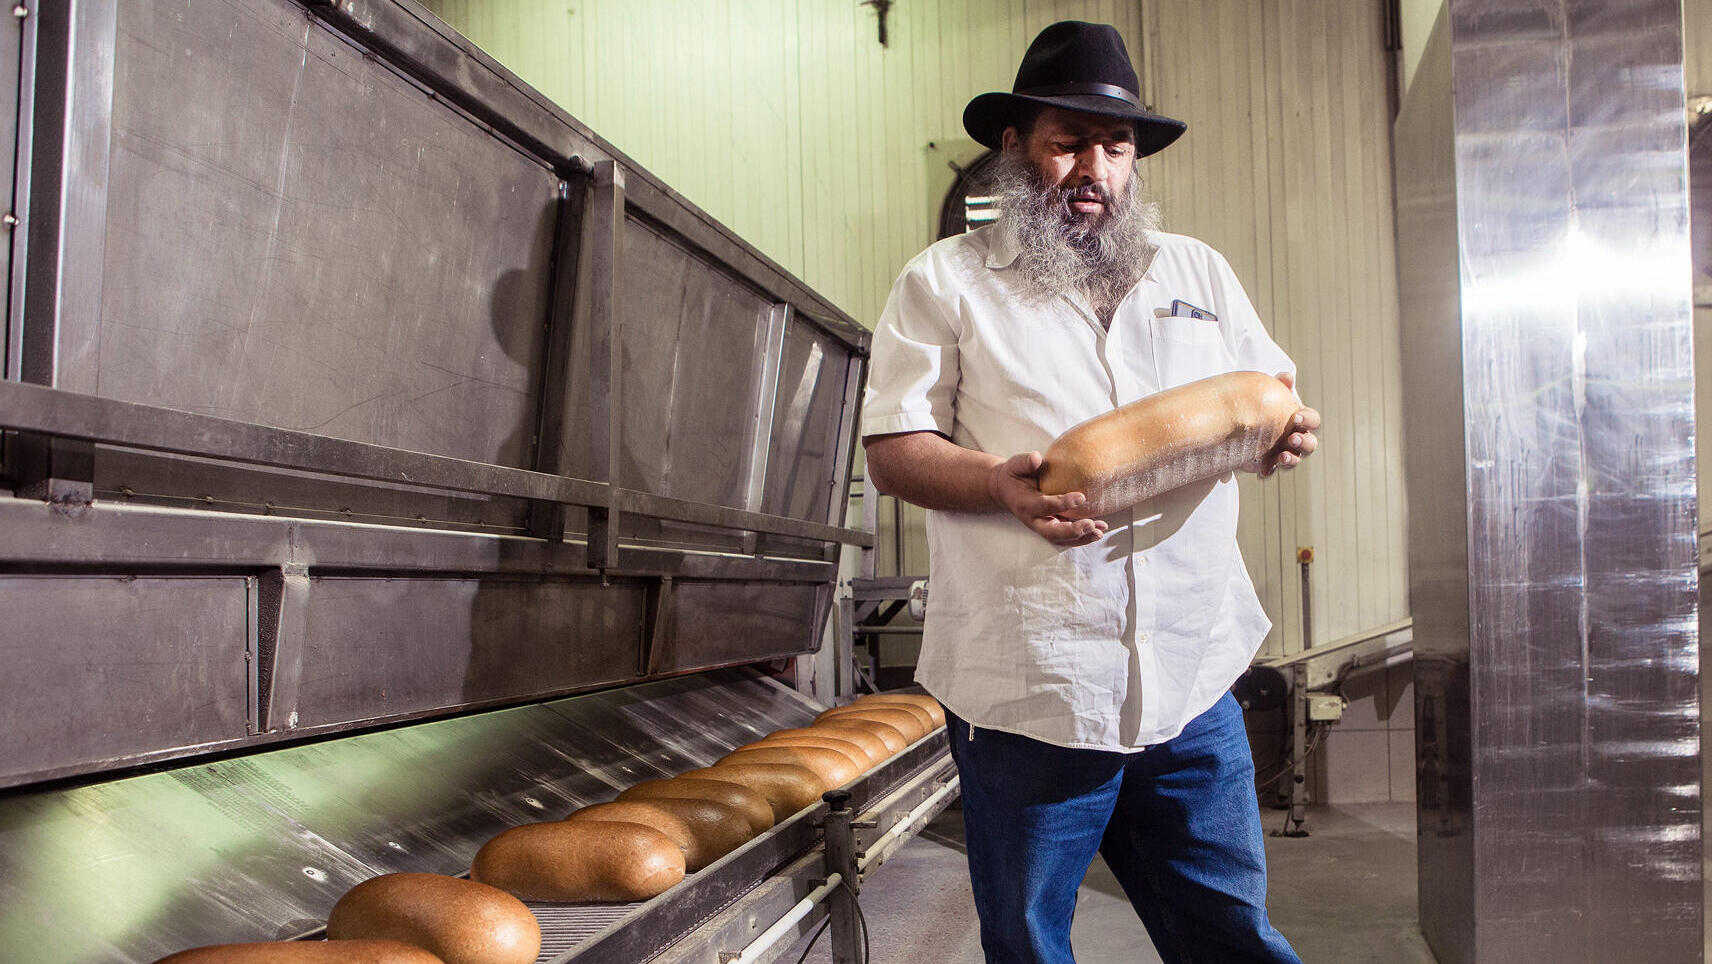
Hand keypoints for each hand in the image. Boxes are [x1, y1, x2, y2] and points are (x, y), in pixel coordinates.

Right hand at [987, 452, 1108, 546]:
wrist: (1007, 491)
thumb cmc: (1015, 476)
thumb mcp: (1015, 465)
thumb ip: (1025, 462)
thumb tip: (1037, 458)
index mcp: (1025, 504)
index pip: (1044, 506)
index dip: (1062, 503)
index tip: (1081, 496)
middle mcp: (1033, 520)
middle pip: (1051, 532)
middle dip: (1071, 531)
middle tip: (1090, 525)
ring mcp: (1043, 527)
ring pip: (1061, 539)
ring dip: (1081, 538)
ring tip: (1099, 532)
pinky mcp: (1052, 528)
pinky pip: (1067, 537)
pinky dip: (1083, 537)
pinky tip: (1099, 531)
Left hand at [1257, 372, 1318, 478]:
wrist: (1242, 419)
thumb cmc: (1264, 403)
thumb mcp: (1271, 392)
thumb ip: (1279, 385)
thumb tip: (1287, 377)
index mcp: (1301, 419)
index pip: (1313, 420)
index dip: (1307, 419)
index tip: (1295, 417)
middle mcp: (1298, 437)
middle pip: (1310, 444)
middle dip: (1304, 442)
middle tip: (1292, 438)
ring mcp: (1286, 451)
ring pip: (1296, 459)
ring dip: (1292, 459)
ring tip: (1282, 456)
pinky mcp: (1271, 462)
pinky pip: (1274, 469)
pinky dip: (1270, 470)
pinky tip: (1262, 472)